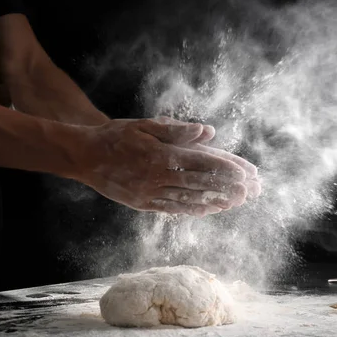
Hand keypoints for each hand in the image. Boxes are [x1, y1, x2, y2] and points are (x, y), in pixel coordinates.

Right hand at [73, 118, 247, 215]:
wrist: (84, 156)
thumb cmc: (115, 136)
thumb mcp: (144, 125)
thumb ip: (176, 130)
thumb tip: (208, 131)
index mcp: (161, 155)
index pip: (202, 162)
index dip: (227, 168)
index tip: (248, 172)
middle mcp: (158, 177)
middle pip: (201, 183)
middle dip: (229, 187)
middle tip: (252, 191)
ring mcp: (150, 193)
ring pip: (190, 199)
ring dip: (216, 201)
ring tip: (237, 202)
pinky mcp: (143, 204)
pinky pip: (172, 209)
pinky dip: (192, 210)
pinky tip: (208, 211)